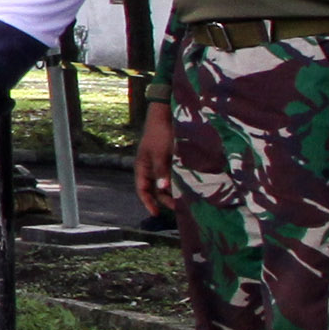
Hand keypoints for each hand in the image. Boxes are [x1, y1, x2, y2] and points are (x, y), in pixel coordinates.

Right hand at [133, 102, 176, 219]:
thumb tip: (162, 190)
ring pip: (165, 183)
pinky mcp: (170, 160)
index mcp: (142, 166)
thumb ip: (160, 171)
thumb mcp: (159, 153)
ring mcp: (160, 164)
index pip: (142, 189)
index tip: (156, 213)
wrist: (166, 115)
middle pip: (155, 189)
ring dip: (172, 192)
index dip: (147, 202)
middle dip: (164, 199)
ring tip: (184, 200)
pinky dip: (178, 183)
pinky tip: (187, 187)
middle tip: (178, 207)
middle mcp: (150, 167)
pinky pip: (173, 175)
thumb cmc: (159, 134)